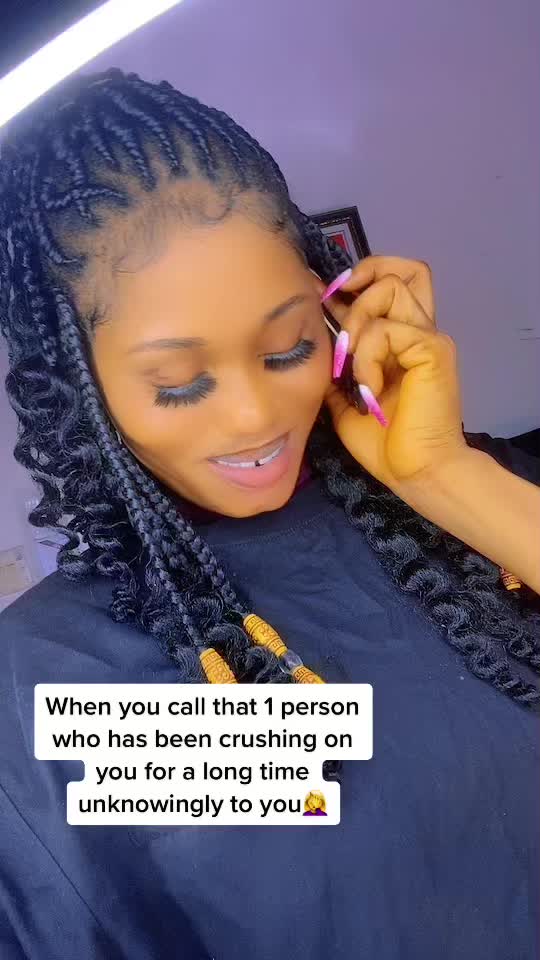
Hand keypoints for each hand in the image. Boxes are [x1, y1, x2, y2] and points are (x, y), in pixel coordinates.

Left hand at [319, 256, 467, 490]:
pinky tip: (368, 389)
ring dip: (358, 320)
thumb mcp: (345, 400)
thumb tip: (315, 346)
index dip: (352, 282)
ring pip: (391, 287)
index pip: (386, 282)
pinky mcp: (432, 350)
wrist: (415, 473)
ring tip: (351, 363)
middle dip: (361, 279)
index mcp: (400, 340)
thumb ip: (336, 369)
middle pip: (400, 269)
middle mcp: (417, 330)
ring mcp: (427, 337)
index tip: (322, 301)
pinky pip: (386, 329)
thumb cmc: (384, 444)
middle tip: (338, 314)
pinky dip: (366, 356)